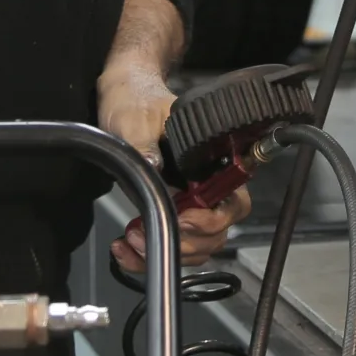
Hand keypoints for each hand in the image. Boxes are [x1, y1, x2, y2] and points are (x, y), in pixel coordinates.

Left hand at [96, 0, 240, 269]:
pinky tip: (124, 248)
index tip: (184, 218)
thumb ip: (145, 143)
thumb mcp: (137, 118)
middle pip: (217, 232)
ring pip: (196, 246)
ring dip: (166, 251)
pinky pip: (171, 246)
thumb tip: (154, 165)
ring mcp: (188, 202)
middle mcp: (206, 185)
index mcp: (212, 161)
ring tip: (131, 241)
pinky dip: (147, 257)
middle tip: (146, 235)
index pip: (233, 202)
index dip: (212, 219)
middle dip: (185, 243)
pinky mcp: (167, 211)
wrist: (122, 98)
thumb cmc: (136, 100)